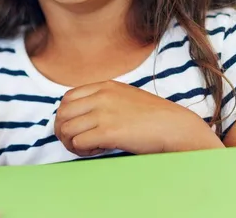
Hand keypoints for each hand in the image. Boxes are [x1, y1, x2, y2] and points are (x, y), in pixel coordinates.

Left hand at [54, 81, 222, 156]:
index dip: (66, 115)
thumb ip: (104, 99)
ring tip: (88, 147)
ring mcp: (103, 113)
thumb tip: (84, 114)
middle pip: (62, 113)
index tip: (76, 127)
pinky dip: (82, 150)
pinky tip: (96, 150)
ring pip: (66, 128)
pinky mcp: (108, 132)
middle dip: (64, 130)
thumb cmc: (152, 115)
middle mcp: (100, 96)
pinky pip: (78, 142)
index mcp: (103, 86)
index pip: (67, 98)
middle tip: (76, 142)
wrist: (173, 125)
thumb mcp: (124, 96)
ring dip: (72, 142)